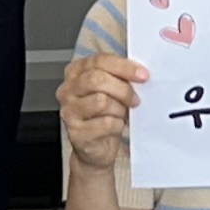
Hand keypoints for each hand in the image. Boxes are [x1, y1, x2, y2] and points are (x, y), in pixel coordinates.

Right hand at [57, 49, 142, 172]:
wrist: (96, 148)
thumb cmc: (104, 115)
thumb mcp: (110, 90)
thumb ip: (119, 77)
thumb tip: (139, 73)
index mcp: (75, 72)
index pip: (99, 61)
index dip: (123, 67)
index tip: (142, 75)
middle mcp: (67, 90)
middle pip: (97, 80)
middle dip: (123, 89)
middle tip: (135, 99)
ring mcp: (69, 112)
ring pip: (102, 101)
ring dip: (120, 109)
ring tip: (122, 113)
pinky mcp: (76, 132)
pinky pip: (106, 123)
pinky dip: (118, 124)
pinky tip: (116, 126)